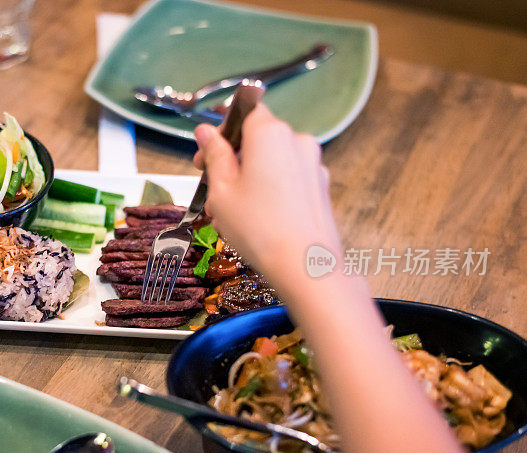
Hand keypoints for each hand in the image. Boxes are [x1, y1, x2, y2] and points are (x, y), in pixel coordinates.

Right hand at [194, 103, 340, 292]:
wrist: (306, 268)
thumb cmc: (257, 227)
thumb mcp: (222, 191)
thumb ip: (214, 155)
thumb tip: (206, 131)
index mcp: (270, 133)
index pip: (245, 111)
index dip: (223, 131)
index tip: (205, 158)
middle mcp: (297, 140)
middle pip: (258, 139)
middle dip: (232, 161)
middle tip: (211, 193)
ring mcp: (314, 164)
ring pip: (272, 163)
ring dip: (249, 180)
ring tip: (230, 215)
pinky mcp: (322, 187)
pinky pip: (288, 179)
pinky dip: (270, 191)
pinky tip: (257, 222)